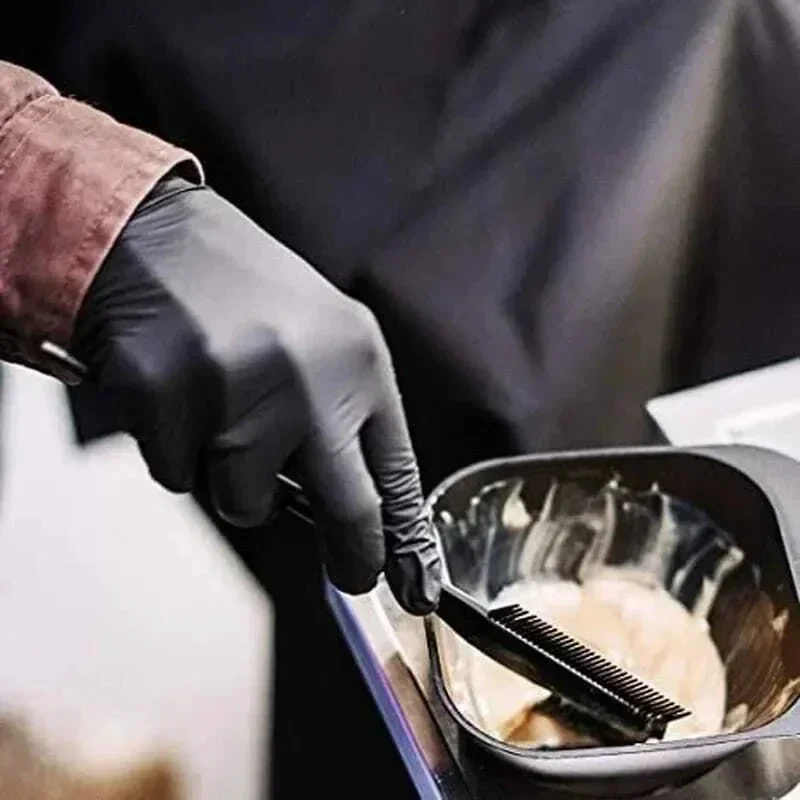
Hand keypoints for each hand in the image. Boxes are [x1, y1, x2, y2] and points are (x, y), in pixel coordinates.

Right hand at [71, 176, 440, 613]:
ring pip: (246, 504)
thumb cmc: (247, 297)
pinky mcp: (165, 401)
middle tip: (353, 576)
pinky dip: (177, 452)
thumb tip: (360, 513)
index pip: (396, 472)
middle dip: (355, 559)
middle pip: (348, 513)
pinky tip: (175, 394)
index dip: (407, 540)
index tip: (417, 588)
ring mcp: (235, 393)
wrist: (154, 235)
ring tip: (222, 412)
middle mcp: (307, 380)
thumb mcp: (323, 340)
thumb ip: (344, 417)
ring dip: (234, 480)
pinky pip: (178, 476)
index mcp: (358, 361)